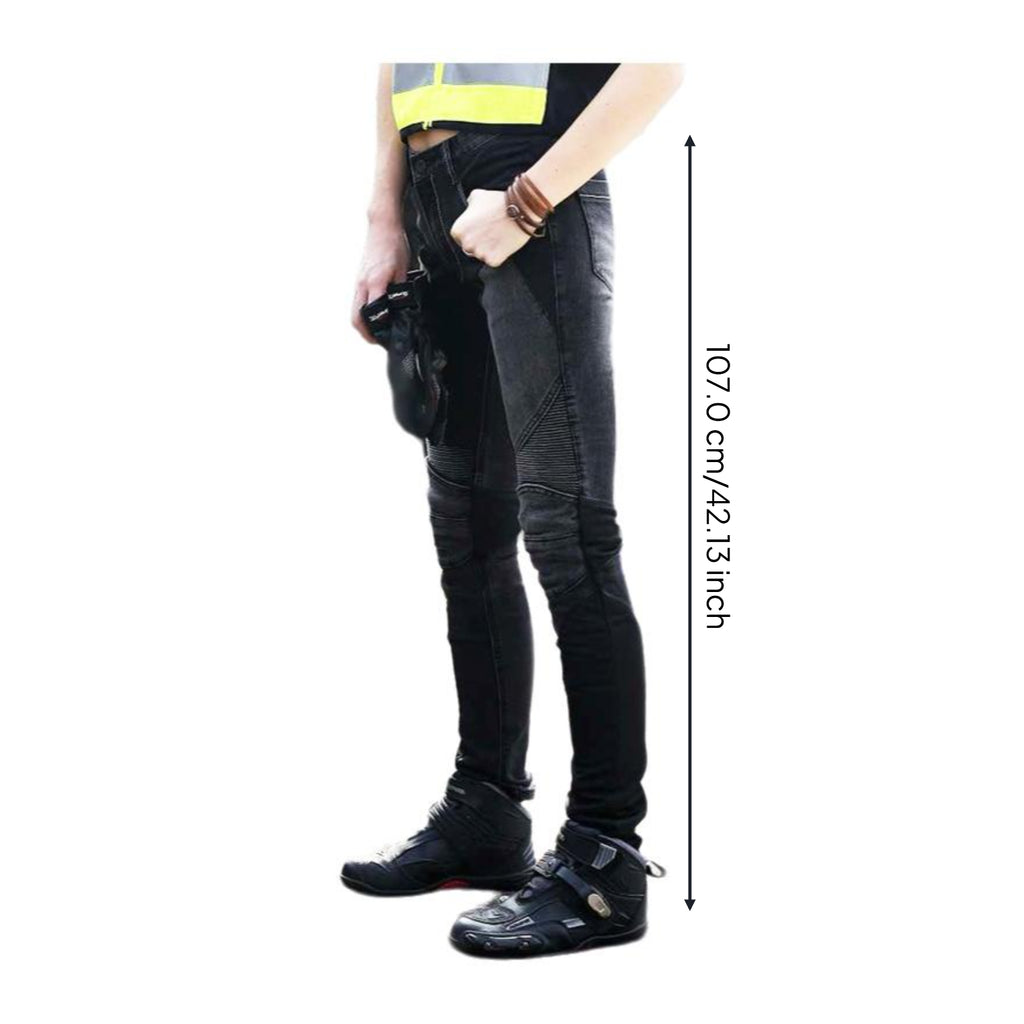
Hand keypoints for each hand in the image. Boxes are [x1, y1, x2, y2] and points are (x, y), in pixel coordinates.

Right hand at [351, 217, 409, 343]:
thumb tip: (403, 309)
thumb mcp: (404, 271)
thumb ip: (402, 291)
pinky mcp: (359, 278)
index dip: (375, 332)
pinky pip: (357, 301)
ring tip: (377, 330)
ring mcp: (358, 281)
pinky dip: (363, 311)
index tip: (384, 340)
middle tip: (378, 340)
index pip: (371, 315)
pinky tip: (375, 313)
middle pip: (356, 318)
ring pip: (354, 310)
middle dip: (364, 333)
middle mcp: (362, 284)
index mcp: (375, 283)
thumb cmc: (395, 246)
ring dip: (362, 323)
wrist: (382, 227)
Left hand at [450, 189, 531, 268]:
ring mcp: (479, 253)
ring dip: (489, 249)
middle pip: (469, 249)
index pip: (459, 238)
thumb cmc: (499, 202)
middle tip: (491, 233)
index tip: (481, 229)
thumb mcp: (477, 195)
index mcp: (458, 230)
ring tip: (498, 236)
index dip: (471, 233)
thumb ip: (469, 205)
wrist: (520, 209)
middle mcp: (466, 243)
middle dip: (479, 243)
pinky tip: (503, 243)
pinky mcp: (492, 260)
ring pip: (481, 256)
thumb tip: (469, 209)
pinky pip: (493, 261)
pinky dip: (499, 255)